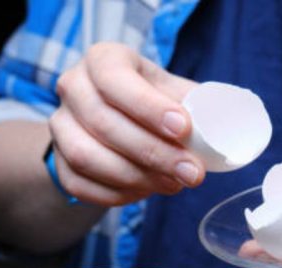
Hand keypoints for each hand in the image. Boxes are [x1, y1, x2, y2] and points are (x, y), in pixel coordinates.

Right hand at [49, 43, 204, 205]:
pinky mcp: (58, 162)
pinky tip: (146, 192)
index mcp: (102, 60)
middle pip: (103, 122)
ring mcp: (60, 125)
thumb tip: (224, 127)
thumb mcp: (172, 91)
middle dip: (153, 153)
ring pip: (86, 156)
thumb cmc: (152, 103)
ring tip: (173, 185)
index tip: (183, 128)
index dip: (148, 106)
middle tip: (191, 173)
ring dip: (135, 177)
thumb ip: (195, 104)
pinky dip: (117, 194)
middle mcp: (73, 87)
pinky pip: (80, 184)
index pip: (114, 78)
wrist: (115, 123)